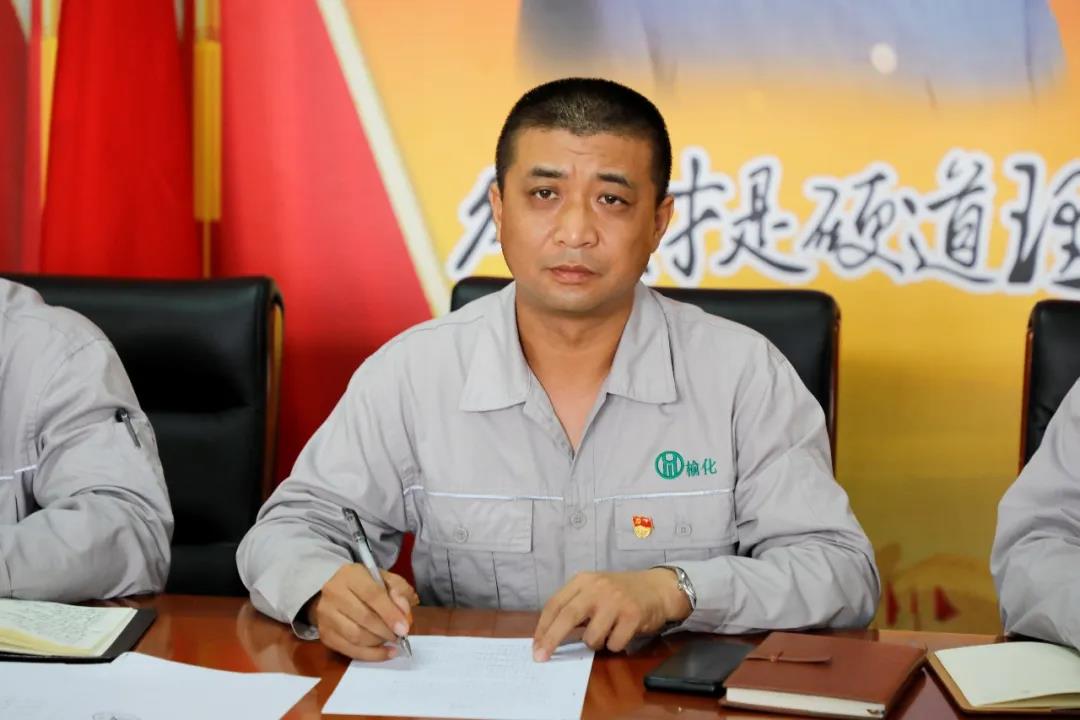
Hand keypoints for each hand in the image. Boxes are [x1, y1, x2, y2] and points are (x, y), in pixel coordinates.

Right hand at [308, 564, 419, 660]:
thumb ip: (399, 591)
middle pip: (364, 617)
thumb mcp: (386, 580)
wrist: (339, 592)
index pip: (372, 595)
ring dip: (379, 642)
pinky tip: (385, 652)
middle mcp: (333, 593)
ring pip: (355, 636)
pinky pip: (349, 650)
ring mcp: (325, 615)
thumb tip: (403, 613)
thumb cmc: (367, 585)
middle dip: (386, 631)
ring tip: (391, 640)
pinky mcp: (324, 634)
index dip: (390, 613)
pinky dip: (371, 655)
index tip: (404, 628)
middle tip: (400, 636)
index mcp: (350, 574)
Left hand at [532, 568, 690, 660]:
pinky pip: (614, 644)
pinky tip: (623, 633)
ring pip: (592, 637)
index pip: (555, 604)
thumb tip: (549, 636)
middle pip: (567, 617)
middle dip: (551, 640)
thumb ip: (575, 606)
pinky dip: (615, 645)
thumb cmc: (620, 593)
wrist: (657, 587)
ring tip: (607, 632)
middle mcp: (597, 587)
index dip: (543, 627)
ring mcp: (615, 601)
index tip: (536, 646)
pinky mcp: (632, 615)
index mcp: (583, 581)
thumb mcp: (594, 590)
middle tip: (541, 657)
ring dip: (596, 643)